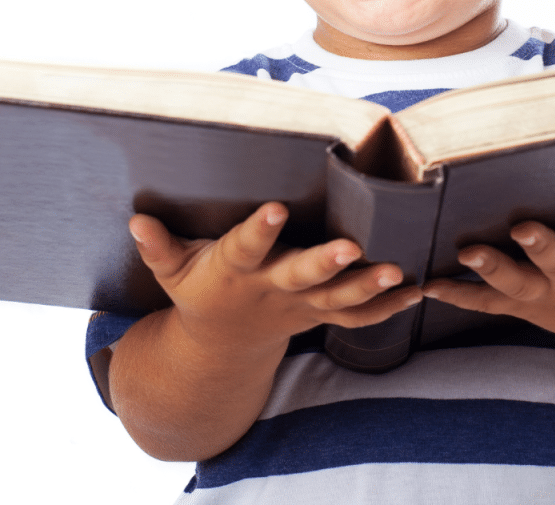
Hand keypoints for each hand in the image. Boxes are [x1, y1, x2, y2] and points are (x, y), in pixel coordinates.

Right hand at [129, 202, 422, 352]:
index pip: (245, 248)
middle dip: (325, 264)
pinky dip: (389, 308)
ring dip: (369, 289)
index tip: (274, 208)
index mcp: (236, 272)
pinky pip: (358, 318)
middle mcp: (272, 289)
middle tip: (351, 248)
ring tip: (401, 274)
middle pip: (301, 276)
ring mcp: (301, 306)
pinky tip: (419, 291)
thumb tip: (136, 219)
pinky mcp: (321, 315)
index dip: (259, 231)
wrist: (223, 346)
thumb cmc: (198, 294)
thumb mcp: (172, 274)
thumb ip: (159, 247)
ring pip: (338, 301)